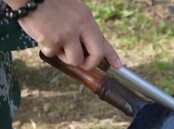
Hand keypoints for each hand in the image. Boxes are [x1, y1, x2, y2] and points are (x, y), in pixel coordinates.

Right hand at [5, 0, 121, 69]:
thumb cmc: (51, 4)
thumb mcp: (74, 11)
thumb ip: (84, 27)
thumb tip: (92, 46)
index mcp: (87, 19)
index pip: (103, 41)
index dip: (112, 56)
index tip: (118, 66)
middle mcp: (80, 27)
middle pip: (96, 56)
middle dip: (89, 64)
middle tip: (81, 63)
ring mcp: (66, 34)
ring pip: (74, 60)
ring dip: (65, 57)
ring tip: (56, 42)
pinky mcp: (51, 40)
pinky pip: (53, 55)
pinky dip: (47, 49)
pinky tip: (43, 35)